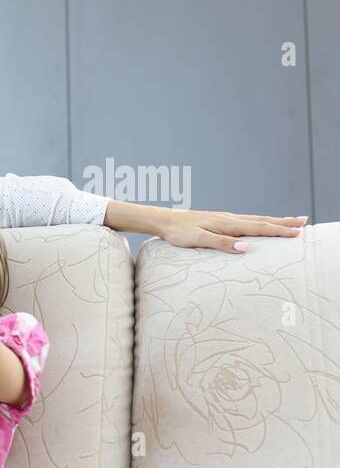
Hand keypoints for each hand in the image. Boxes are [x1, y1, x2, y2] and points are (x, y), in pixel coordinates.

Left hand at [152, 207, 306, 252]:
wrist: (163, 220)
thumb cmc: (178, 232)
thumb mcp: (198, 240)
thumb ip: (221, 244)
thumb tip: (245, 248)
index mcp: (227, 224)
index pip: (259, 227)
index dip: (279, 230)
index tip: (298, 232)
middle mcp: (229, 219)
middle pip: (262, 220)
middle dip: (283, 222)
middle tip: (304, 222)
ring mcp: (225, 218)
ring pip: (255, 219)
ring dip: (274, 220)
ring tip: (290, 220)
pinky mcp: (219, 221)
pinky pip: (245, 221)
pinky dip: (259, 221)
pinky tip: (260, 223)